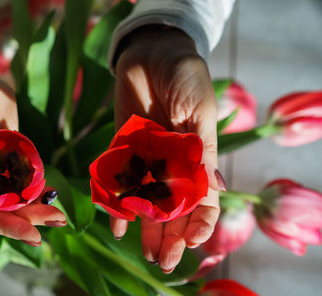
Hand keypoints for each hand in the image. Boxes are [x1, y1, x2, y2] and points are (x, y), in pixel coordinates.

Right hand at [0, 56, 65, 244]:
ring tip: (60, 216)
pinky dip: (39, 190)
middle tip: (57, 221)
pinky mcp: (11, 163)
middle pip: (3, 211)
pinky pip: (25, 182)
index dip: (5, 227)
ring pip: (16, 200)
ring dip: (37, 209)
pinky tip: (54, 195)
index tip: (32, 236)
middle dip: (29, 220)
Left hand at [113, 27, 224, 271]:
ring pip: (148, 203)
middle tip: (166, 261)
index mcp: (197, 158)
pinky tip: (119, 225)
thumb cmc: (184, 77)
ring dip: (147, 229)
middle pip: (173, 209)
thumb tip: (212, 190)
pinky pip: (120, 184)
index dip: (200, 222)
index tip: (194, 240)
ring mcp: (146, 160)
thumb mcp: (200, 113)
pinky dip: (119, 204)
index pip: (203, 200)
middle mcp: (172, 165)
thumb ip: (201, 152)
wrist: (151, 53)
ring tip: (147, 254)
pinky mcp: (122, 151)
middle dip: (172, 236)